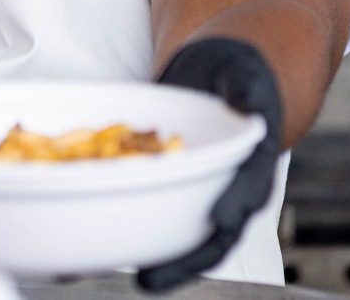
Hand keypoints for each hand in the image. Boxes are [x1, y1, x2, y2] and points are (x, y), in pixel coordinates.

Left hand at [136, 37, 282, 292]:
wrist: (218, 73)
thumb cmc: (236, 70)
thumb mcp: (244, 70)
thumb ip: (247, 87)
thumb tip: (251, 101)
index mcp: (253, 162)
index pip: (247, 193)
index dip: (232, 209)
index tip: (219, 221)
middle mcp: (228, 188)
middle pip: (212, 234)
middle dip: (183, 261)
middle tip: (149, 279)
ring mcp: (199, 193)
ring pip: (181, 235)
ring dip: (155, 259)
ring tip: (125, 276)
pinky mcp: (169, 188)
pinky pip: (152, 214)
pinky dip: (129, 231)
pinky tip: (96, 243)